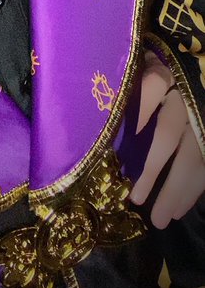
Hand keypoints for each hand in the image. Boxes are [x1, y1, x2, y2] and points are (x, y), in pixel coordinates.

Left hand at [129, 50, 204, 227]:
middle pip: (170, 133)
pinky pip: (204, 163)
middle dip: (153, 169)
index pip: (150, 87)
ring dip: (177, 189)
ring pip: (193, 155)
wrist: (187, 70)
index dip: (139, 110)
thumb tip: (93, 117)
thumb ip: (124, 87)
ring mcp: (199, 115)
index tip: (121, 141)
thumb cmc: (151, 71)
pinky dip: (193, 189)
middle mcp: (183, 96)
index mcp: (162, 74)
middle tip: (137, 200)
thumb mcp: (139, 69)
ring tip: (160, 219)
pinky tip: (179, 210)